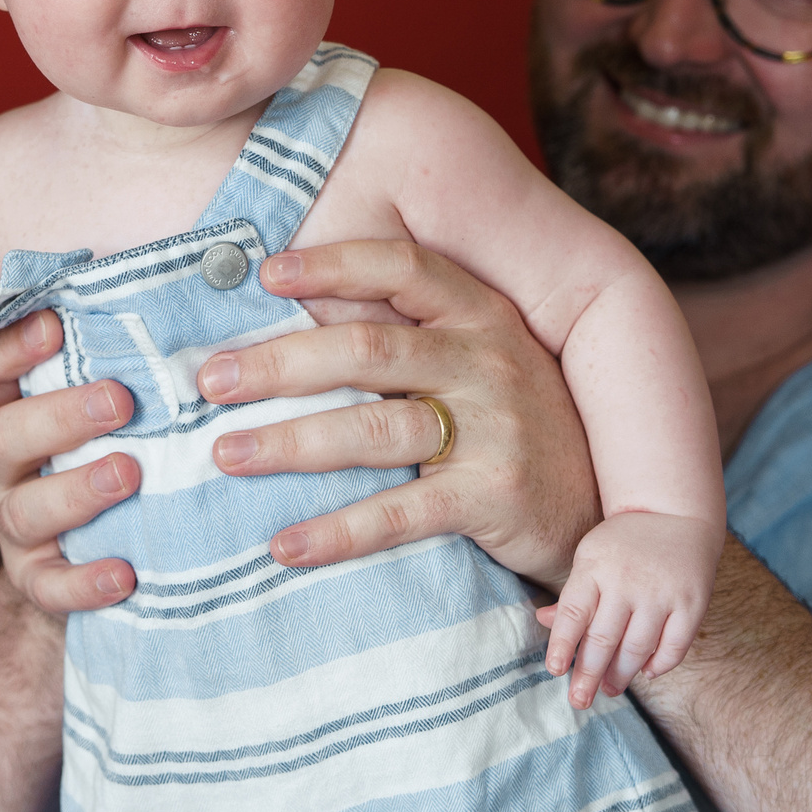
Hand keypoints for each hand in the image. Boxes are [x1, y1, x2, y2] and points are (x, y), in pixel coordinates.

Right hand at [0, 309, 142, 615]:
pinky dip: (83, 581)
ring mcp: (13, 523)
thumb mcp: (105, 395)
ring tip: (129, 474)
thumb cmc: (112, 442)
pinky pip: (48, 584)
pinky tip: (125, 574)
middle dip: (61, 416)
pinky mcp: (34, 577)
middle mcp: (3, 464)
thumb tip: (189, 277)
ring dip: (76, 491)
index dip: (13, 347)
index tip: (56, 325)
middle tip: (120, 401)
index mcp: (9, 407)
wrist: (99, 543)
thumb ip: (115, 350)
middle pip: (4, 436)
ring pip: (24, 511)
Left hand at [198, 239, 601, 588]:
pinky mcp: (495, 498)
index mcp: (479, 315)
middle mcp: (489, 361)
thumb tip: (289, 309)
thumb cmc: (512, 427)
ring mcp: (496, 429)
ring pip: (372, 429)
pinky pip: (400, 513)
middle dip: (279, 364)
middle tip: (209, 382)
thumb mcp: (475, 363)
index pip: (402, 268)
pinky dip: (336, 532)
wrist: (602, 513)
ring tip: (223, 456)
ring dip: (288, 443)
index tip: (264, 273)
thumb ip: (402, 336)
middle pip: (368, 351)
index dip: (333, 266)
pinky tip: (284, 545)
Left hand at [535, 510, 723, 706]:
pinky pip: (674, 646)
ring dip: (621, 675)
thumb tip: (544, 621)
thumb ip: (573, 593)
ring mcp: (662, 594)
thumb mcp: (590, 556)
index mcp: (595, 568)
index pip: (574, 615)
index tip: (555, 671)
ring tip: (609, 690)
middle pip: (604, 638)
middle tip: (579, 699)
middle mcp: (627, 582)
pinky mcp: (691, 603)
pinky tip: (645, 673)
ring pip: (637, 648)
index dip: (562, 646)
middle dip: (588, 674)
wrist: (674, 512)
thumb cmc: (623, 543)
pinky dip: (659, 665)